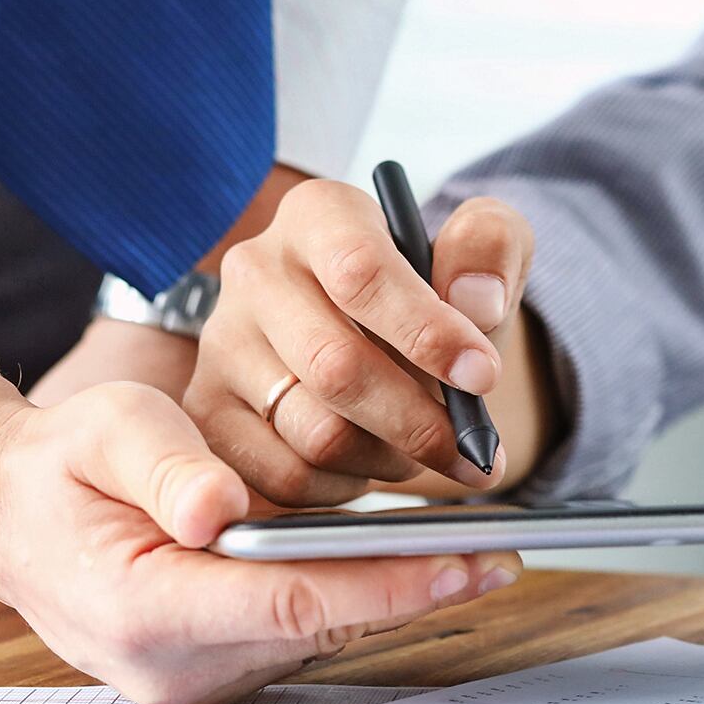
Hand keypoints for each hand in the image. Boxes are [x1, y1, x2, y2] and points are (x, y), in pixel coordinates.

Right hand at [0, 358, 519, 703]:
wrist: (3, 516)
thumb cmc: (56, 468)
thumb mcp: (101, 431)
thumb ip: (162, 465)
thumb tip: (220, 507)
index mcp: (142, 610)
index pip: (290, 602)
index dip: (385, 584)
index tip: (463, 563)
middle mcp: (170, 666)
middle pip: (318, 627)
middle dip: (412, 589)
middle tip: (500, 554)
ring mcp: (192, 681)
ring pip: (316, 637)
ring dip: (390, 595)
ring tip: (474, 554)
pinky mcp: (213, 674)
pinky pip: (298, 637)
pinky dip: (351, 599)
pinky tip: (407, 563)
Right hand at [188, 180, 541, 504]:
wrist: (387, 339)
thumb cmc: (437, 293)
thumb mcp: (482, 252)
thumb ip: (492, 250)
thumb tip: (476, 303)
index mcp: (318, 216)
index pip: (360, 273)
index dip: (427, 332)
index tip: (484, 377)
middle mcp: (255, 271)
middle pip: (335, 368)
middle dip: (420, 421)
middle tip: (472, 447)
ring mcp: (223, 344)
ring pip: (315, 433)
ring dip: (390, 458)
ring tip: (422, 446)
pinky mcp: (211, 410)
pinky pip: (287, 478)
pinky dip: (348, 488)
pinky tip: (373, 464)